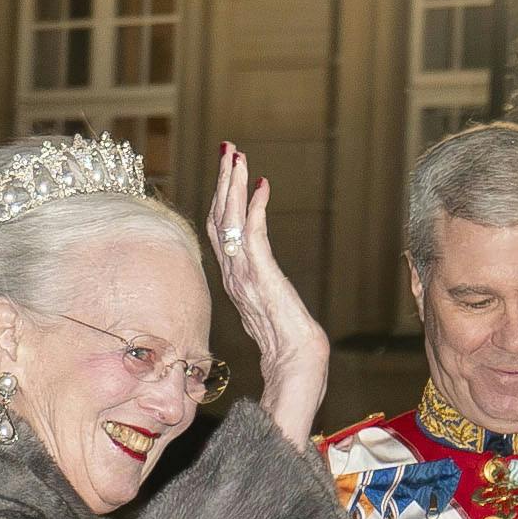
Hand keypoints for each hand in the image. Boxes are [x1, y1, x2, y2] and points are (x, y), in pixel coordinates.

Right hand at [207, 143, 327, 448]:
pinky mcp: (261, 279)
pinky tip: (260, 186)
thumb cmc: (292, 351)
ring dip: (232, 185)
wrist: (299, 370)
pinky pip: (253, 236)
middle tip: (227, 148)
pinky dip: (254, 208)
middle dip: (222, 181)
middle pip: (218, 220)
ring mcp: (244, 278)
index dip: (221, 200)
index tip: (227, 170)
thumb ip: (264, 295)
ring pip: (228, 222)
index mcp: (236, 283)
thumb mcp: (274, 314)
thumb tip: (265, 287)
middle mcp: (234, 277)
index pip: (222, 233)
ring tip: (235, 155)